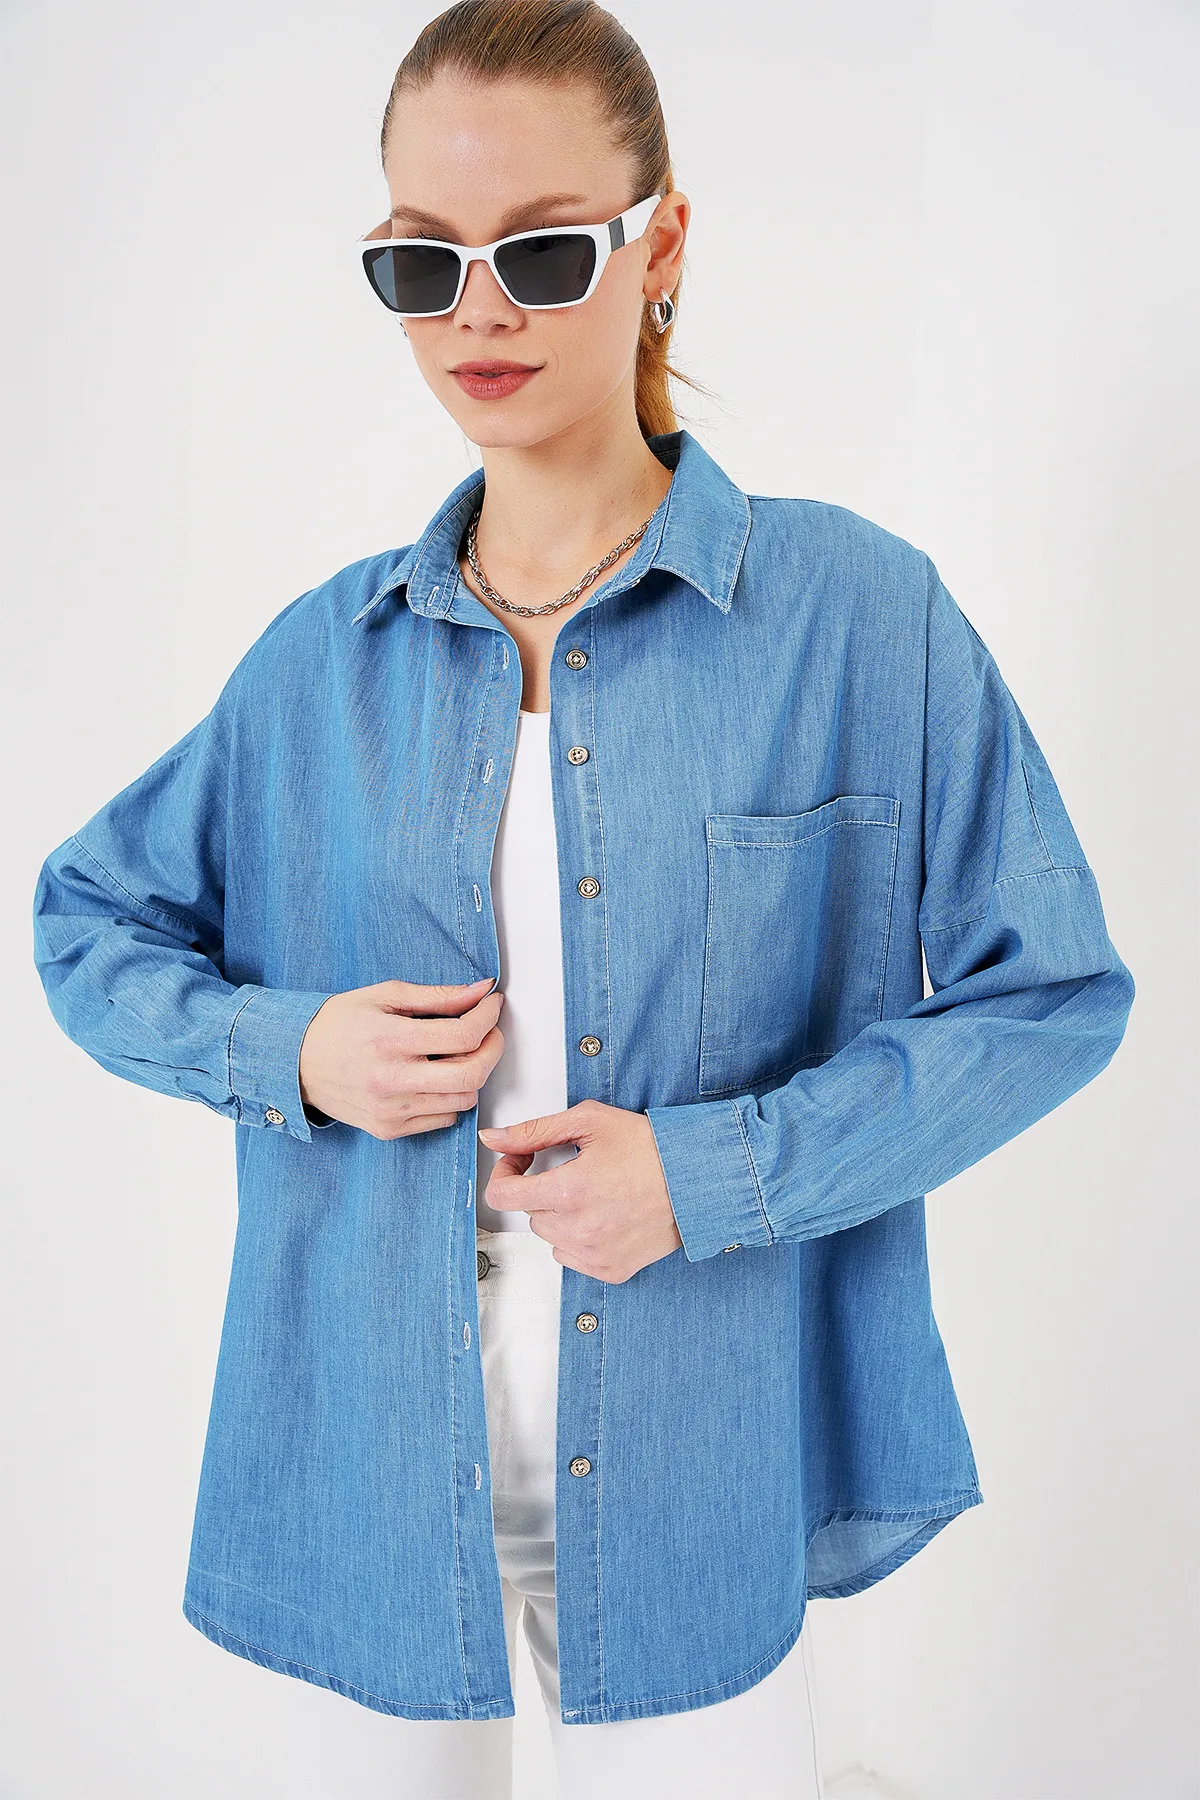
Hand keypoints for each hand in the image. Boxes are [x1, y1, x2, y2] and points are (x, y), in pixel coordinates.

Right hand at [298, 977, 504, 1136]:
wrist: (292, 1063)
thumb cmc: (336, 1024)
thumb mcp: (383, 996)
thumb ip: (437, 995)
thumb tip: (481, 990)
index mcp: (390, 1039)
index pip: (463, 1035)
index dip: (488, 1017)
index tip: (492, 1005)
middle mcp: (391, 1079)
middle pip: (471, 1075)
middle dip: (493, 1050)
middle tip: (489, 1033)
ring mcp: (391, 1110)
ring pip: (463, 1100)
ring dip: (472, 1074)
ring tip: (459, 1054)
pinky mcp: (388, 1129)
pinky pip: (443, 1119)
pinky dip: (450, 1098)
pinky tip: (435, 1079)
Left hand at [478, 1098, 681, 1282]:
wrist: (698, 1180)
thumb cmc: (650, 1148)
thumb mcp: (589, 1122)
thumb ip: (533, 1131)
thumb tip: (492, 1138)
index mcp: (567, 1191)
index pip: (502, 1196)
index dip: (505, 1172)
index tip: (522, 1161)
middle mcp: (577, 1229)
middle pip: (529, 1212)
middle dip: (542, 1188)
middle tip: (572, 1169)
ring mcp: (594, 1254)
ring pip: (549, 1235)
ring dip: (560, 1214)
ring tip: (594, 1192)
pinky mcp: (610, 1270)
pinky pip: (570, 1257)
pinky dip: (578, 1238)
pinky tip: (604, 1215)